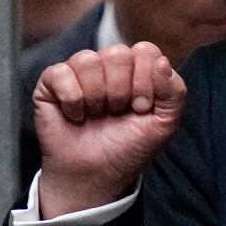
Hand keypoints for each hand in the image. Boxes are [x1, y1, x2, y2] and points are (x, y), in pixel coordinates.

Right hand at [34, 42, 185, 217]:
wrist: (95, 175)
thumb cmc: (128, 147)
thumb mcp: (164, 125)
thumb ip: (174, 92)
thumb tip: (162, 62)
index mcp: (136, 69)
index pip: (145, 51)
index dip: (145, 81)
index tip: (141, 109)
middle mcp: (107, 65)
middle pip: (117, 53)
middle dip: (121, 90)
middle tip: (117, 112)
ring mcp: (78, 72)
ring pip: (88, 60)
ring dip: (96, 95)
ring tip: (96, 114)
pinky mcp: (51, 83)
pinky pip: (60, 73)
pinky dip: (72, 99)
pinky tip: (76, 115)